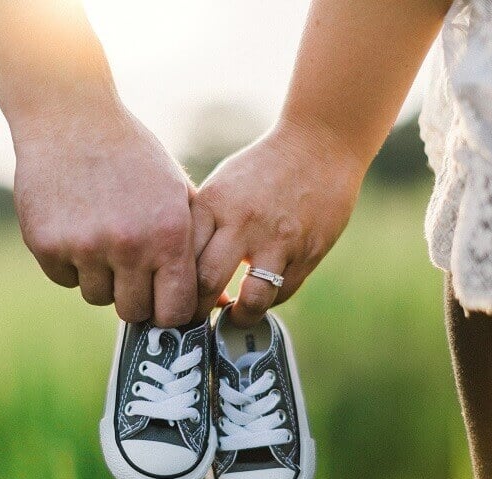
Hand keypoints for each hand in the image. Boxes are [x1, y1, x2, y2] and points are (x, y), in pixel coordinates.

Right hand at [12, 99, 196, 326]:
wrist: (72, 118)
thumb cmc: (134, 158)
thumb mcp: (177, 193)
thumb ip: (197, 248)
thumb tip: (217, 303)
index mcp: (169, 236)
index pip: (175, 311)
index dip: (169, 312)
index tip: (162, 301)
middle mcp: (129, 246)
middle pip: (133, 311)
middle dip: (134, 297)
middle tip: (130, 269)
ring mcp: (85, 247)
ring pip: (97, 296)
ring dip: (101, 278)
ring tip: (102, 237)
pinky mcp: (47, 245)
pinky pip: (64, 279)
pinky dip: (71, 264)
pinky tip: (76, 227)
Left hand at [191, 117, 363, 326]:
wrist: (320, 146)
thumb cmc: (262, 168)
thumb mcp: (222, 186)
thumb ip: (202, 224)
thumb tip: (178, 270)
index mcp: (214, 204)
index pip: (181, 257)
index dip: (172, 286)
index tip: (171, 299)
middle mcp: (243, 223)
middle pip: (206, 283)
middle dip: (196, 312)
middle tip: (196, 319)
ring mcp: (278, 240)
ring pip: (251, 299)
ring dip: (239, 317)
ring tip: (233, 317)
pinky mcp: (308, 252)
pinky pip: (281, 292)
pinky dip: (267, 301)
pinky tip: (260, 295)